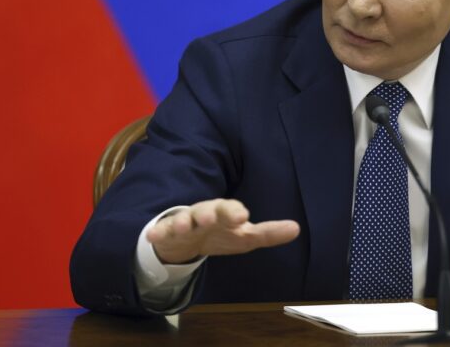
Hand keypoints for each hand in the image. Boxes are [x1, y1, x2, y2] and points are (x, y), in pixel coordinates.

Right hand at [146, 199, 299, 263]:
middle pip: (208, 209)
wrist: (186, 240)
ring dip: (183, 221)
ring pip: (183, 218)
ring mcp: (184, 222)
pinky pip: (160, 231)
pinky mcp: (165, 233)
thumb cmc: (220, 234)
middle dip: (210, 212)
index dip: (235, 212)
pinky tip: (152, 235)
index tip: (242, 217)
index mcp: (225, 213)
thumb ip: (268, 233)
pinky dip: (157, 232)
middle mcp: (205, 213)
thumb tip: (296, 228)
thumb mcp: (245, 237)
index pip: (232, 209)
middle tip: (210, 218)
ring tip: (182, 226)